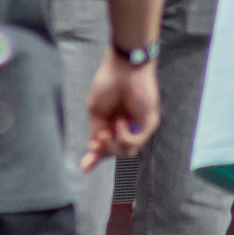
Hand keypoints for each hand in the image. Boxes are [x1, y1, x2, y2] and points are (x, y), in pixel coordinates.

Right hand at [81, 48, 159, 168]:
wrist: (122, 66)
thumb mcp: (95, 111)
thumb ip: (95, 133)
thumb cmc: (107, 83)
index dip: (95, 157)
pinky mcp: (149, 123)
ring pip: (127, 151)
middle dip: (104, 151)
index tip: (83, 168)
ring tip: (106, 133)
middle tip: (97, 140)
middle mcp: (127, 126)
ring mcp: (139, 126)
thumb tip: (91, 152)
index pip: (106, 146)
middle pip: (116, 152)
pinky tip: (119, 122)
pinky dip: (124, 136)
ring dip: (113, 146)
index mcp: (113, 123)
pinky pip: (137, 142)